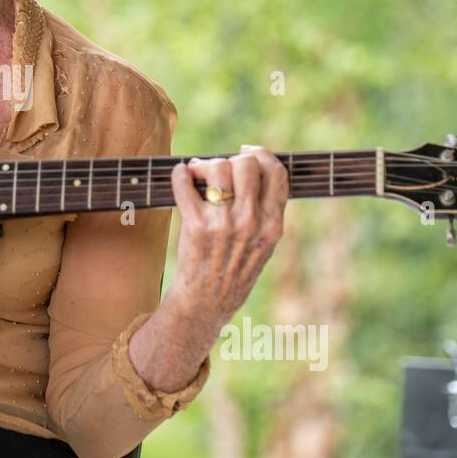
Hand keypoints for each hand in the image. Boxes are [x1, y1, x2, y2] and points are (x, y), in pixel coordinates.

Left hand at [167, 145, 288, 327]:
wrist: (204, 305)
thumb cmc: (232, 274)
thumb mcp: (263, 247)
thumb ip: (264, 214)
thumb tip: (253, 172)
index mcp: (272, 226)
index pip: (277, 174)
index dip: (262, 155)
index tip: (247, 152)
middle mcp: (251, 223)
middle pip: (247, 165)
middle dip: (230, 160)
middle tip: (216, 171)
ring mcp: (224, 225)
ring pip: (218, 168)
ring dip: (203, 166)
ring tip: (196, 175)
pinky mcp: (196, 227)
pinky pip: (185, 183)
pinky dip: (179, 173)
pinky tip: (180, 176)